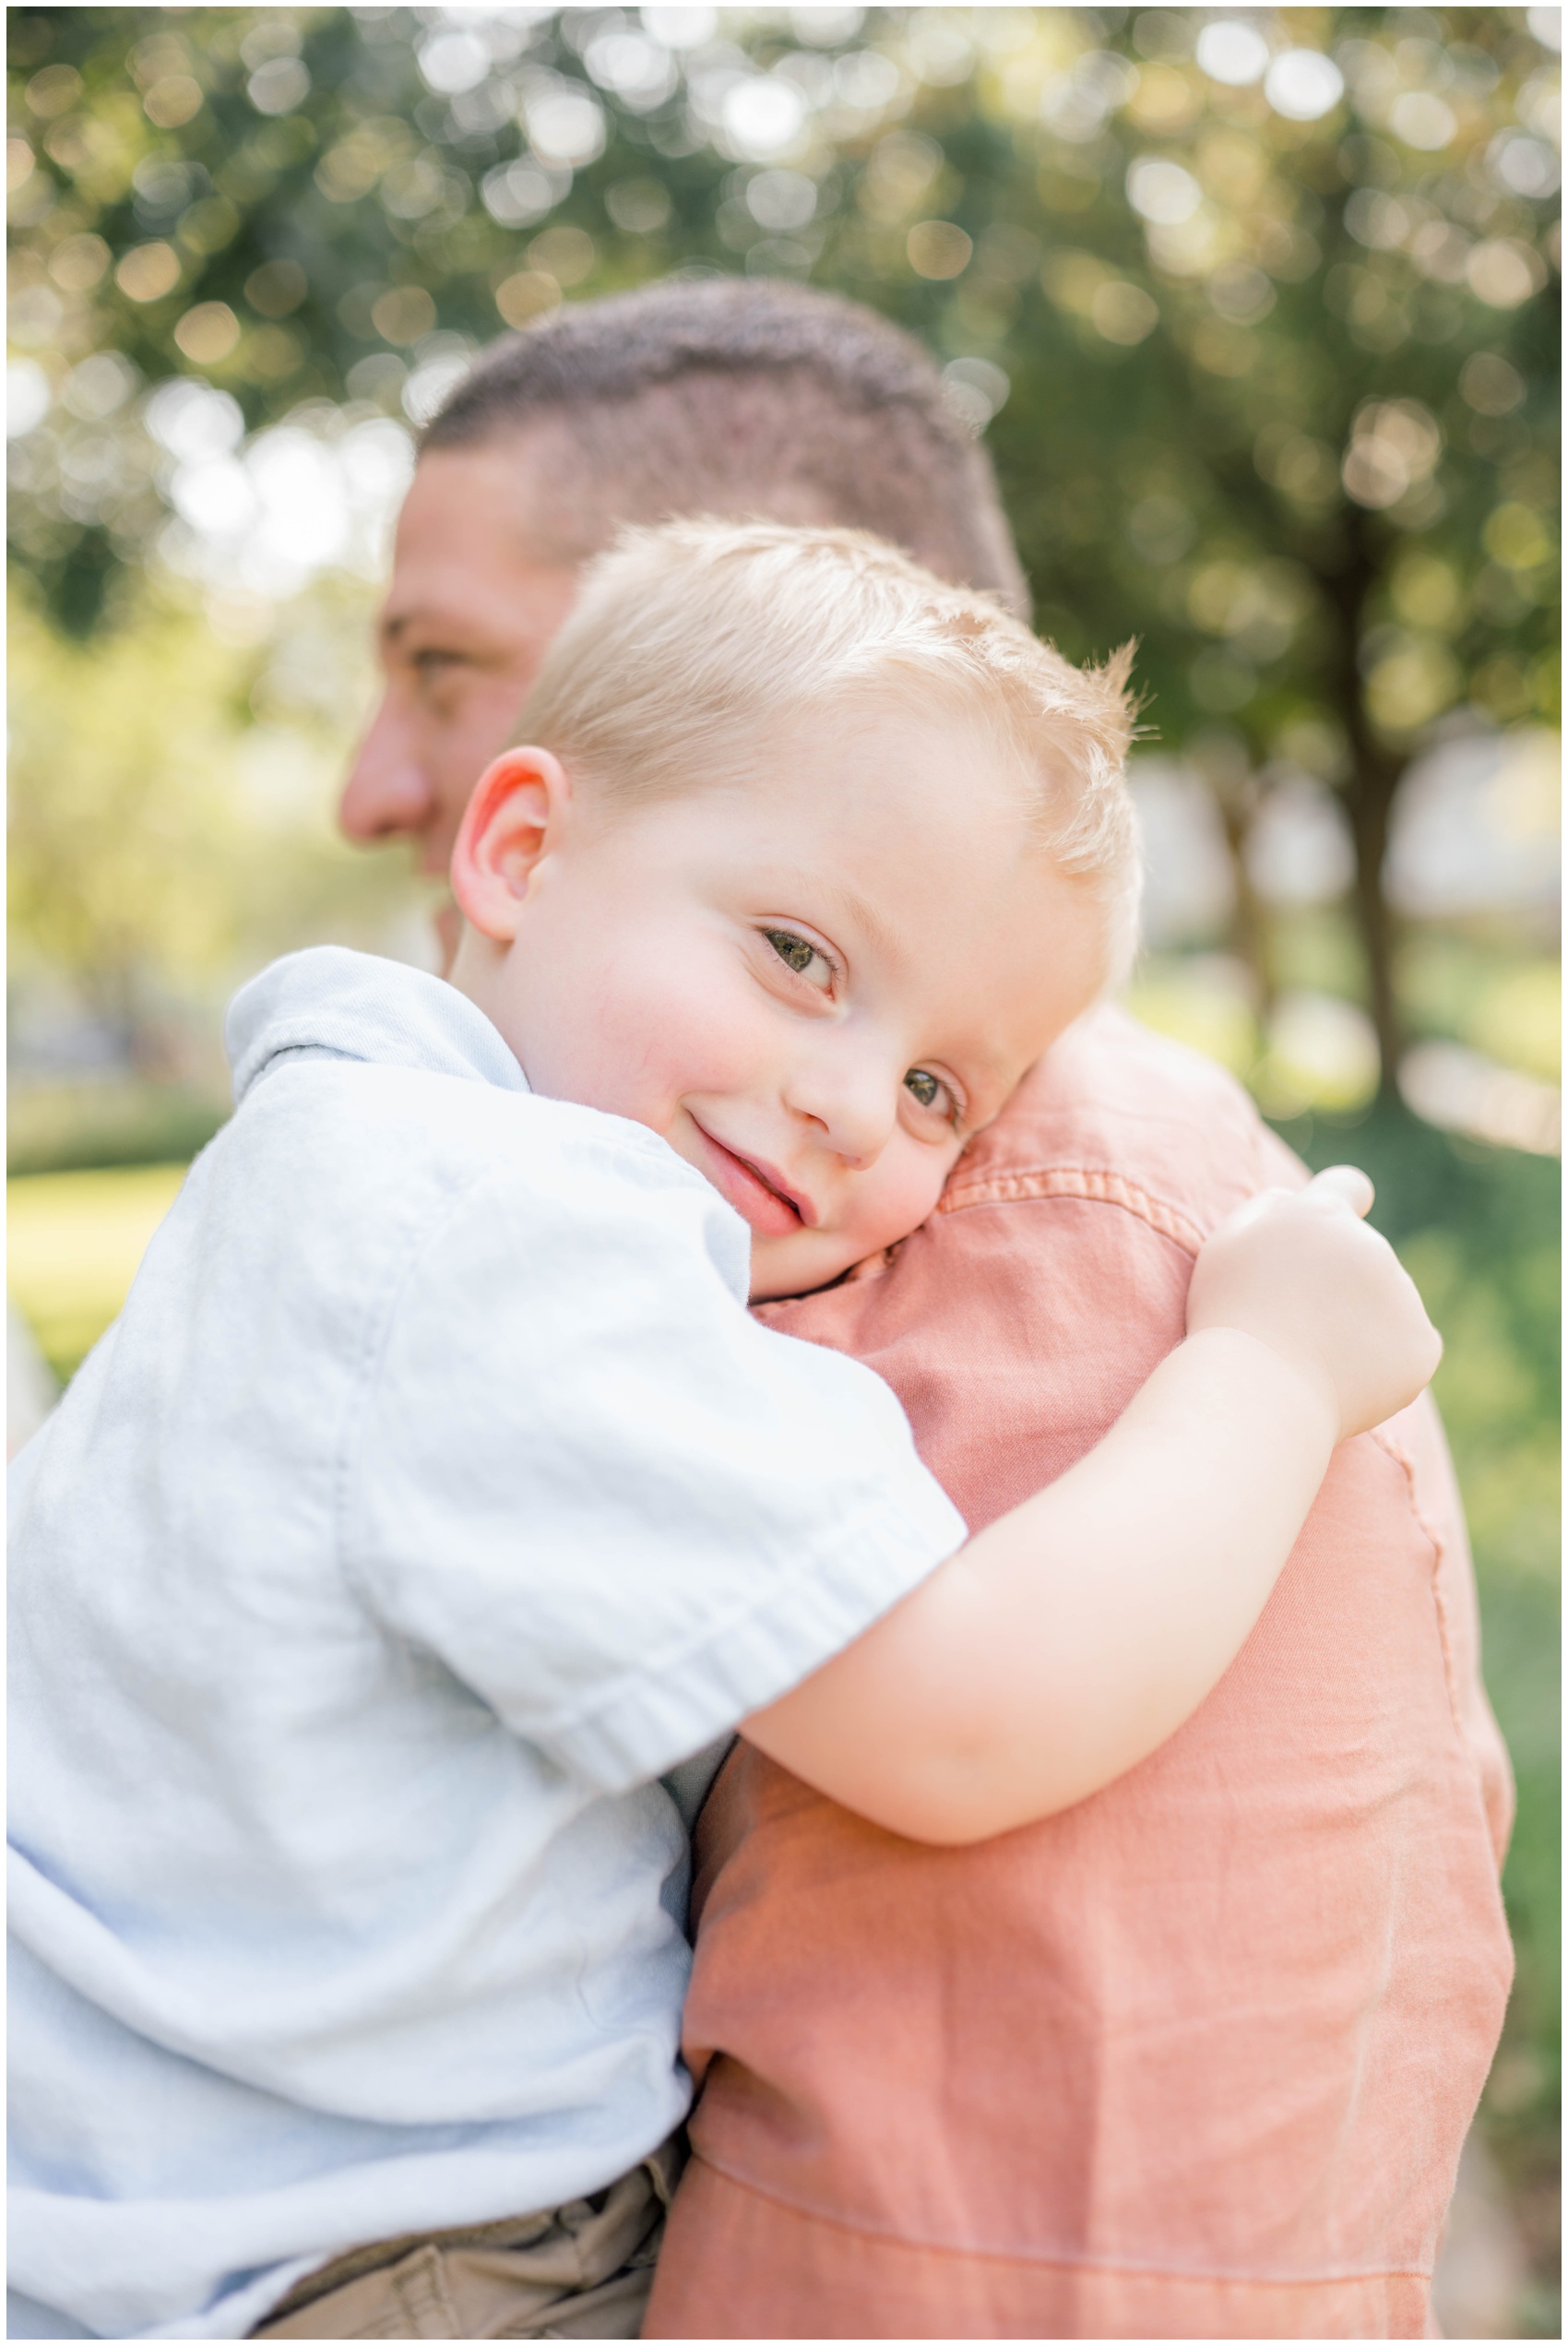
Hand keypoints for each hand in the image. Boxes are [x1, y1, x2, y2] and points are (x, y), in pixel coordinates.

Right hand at [1186, 1166, 1441, 1442]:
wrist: (1260, 1390)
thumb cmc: (1230, 1319)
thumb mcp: (1227, 1244)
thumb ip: (1266, 1209)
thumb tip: (1296, 1199)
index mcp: (1322, 1214)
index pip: (1349, 1187)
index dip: (1347, 1201)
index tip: (1346, 1216)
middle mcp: (1371, 1245)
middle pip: (1360, 1261)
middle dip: (1337, 1284)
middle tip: (1294, 1326)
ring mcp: (1402, 1295)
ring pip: (1384, 1306)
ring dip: (1358, 1323)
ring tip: (1311, 1358)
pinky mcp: (1421, 1345)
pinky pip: (1406, 1348)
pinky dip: (1382, 1364)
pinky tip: (1342, 1379)